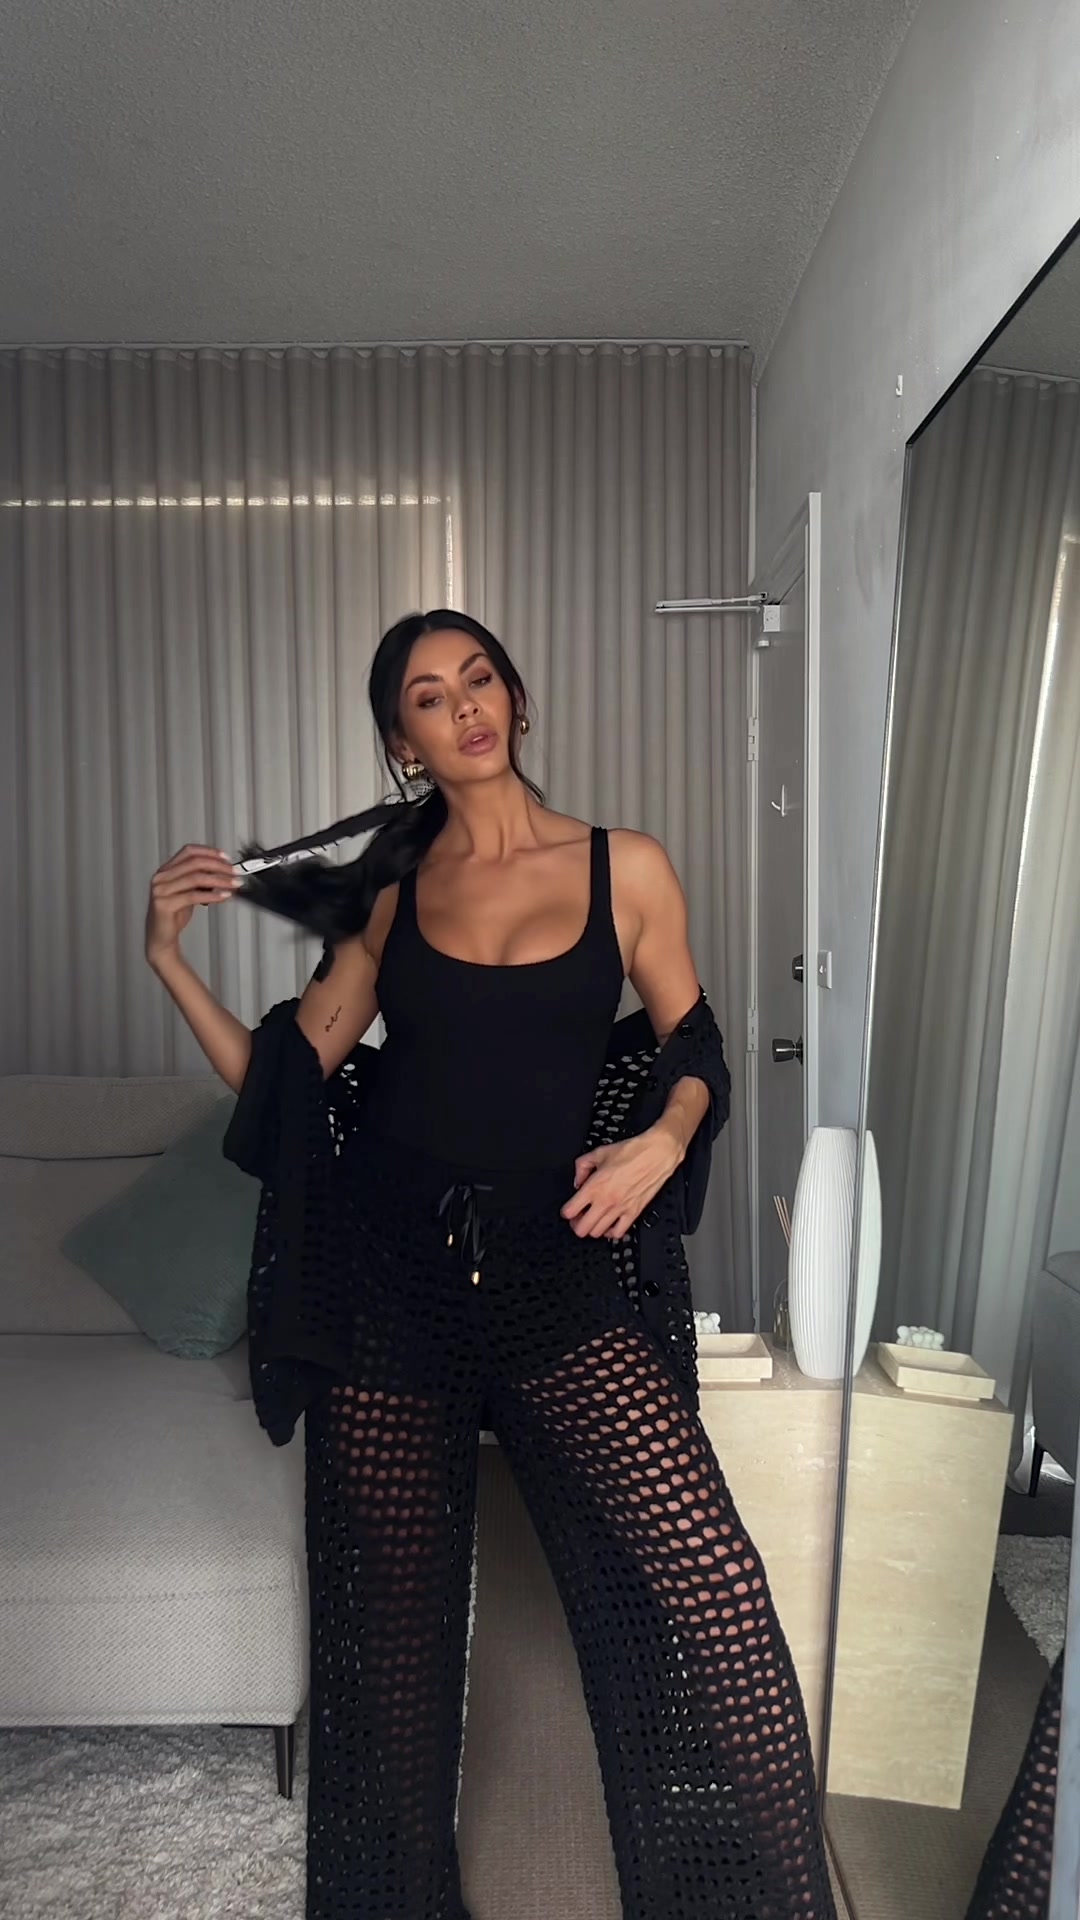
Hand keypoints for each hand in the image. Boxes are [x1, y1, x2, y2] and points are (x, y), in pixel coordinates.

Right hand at [145, 844, 239, 964]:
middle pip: (195, 863)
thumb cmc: (173, 916)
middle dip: (219, 866)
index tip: (226, 857)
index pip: (189, 852)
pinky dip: (212, 895)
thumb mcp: (189, 893)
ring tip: (233, 884)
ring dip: (220, 880)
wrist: (161, 938)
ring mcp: (160, 890)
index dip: (209, 852)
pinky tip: (223, 896)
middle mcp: (161, 877)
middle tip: (234, 872)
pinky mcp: (164, 904)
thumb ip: (201, 882)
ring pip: (196, 878)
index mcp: (166, 870)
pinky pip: (193, 896)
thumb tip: (224, 874)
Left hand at [561, 1123, 683, 1240]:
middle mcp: (605, 1201)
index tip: (569, 1209)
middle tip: (579, 1218)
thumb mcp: (599, 1152)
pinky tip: (610, 1225)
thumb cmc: (632, 1152)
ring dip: (592, 1228)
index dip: (566, 1212)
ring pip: (598, 1233)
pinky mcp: (634, 1213)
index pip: (570, 1211)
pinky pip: (618, 1233)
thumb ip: (582, 1166)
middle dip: (577, 1225)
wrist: (656, 1155)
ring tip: (594, 1220)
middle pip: (582, 1228)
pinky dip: (611, 1233)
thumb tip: (578, 1180)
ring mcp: (620, 1209)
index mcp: (594, 1186)